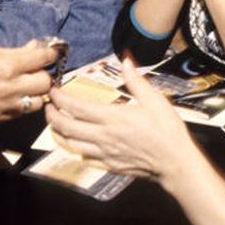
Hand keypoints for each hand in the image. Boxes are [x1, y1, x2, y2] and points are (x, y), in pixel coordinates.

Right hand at [0, 40, 56, 123]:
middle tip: (35, 71)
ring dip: (34, 94)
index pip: (43, 58)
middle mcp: (10, 87)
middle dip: (43, 75)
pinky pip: (19, 112)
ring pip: (37, 103)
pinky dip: (19, 104)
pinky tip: (10, 97)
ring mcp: (5, 106)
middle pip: (45, 83)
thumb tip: (36, 48)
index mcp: (8, 65)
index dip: (50, 54)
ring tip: (24, 87)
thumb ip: (16, 52)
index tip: (50, 53)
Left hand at [45, 58, 189, 178]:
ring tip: (54, 122)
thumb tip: (126, 59)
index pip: (76, 107)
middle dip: (51, 115)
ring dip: (58, 132)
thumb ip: (136, 80)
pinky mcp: (109, 165)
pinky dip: (72, 147)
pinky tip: (73, 141)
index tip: (52, 90)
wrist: (177, 164)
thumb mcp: (155, 100)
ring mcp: (105, 153)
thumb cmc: (167, 131)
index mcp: (112, 118)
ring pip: (70, 144)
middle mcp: (103, 137)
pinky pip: (83, 157)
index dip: (59, 98)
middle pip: (66, 127)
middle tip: (47, 105)